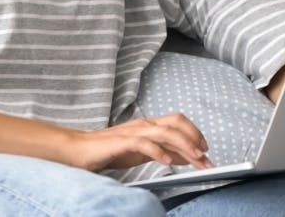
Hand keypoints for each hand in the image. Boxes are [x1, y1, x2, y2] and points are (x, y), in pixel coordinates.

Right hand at [63, 113, 214, 171]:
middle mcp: (143, 124)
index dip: (195, 133)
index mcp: (148, 125)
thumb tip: (185, 157)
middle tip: (206, 156)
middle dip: (195, 137)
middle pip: (176, 122)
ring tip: (196, 158)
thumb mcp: (141, 152)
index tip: (206, 149)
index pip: (178, 121)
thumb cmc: (108, 151)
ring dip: (184, 145)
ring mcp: (133, 132)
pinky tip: (169, 163)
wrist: (78, 150)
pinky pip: (144, 144)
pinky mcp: (121, 142)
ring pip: (165, 132)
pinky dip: (159, 153)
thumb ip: (162, 151)